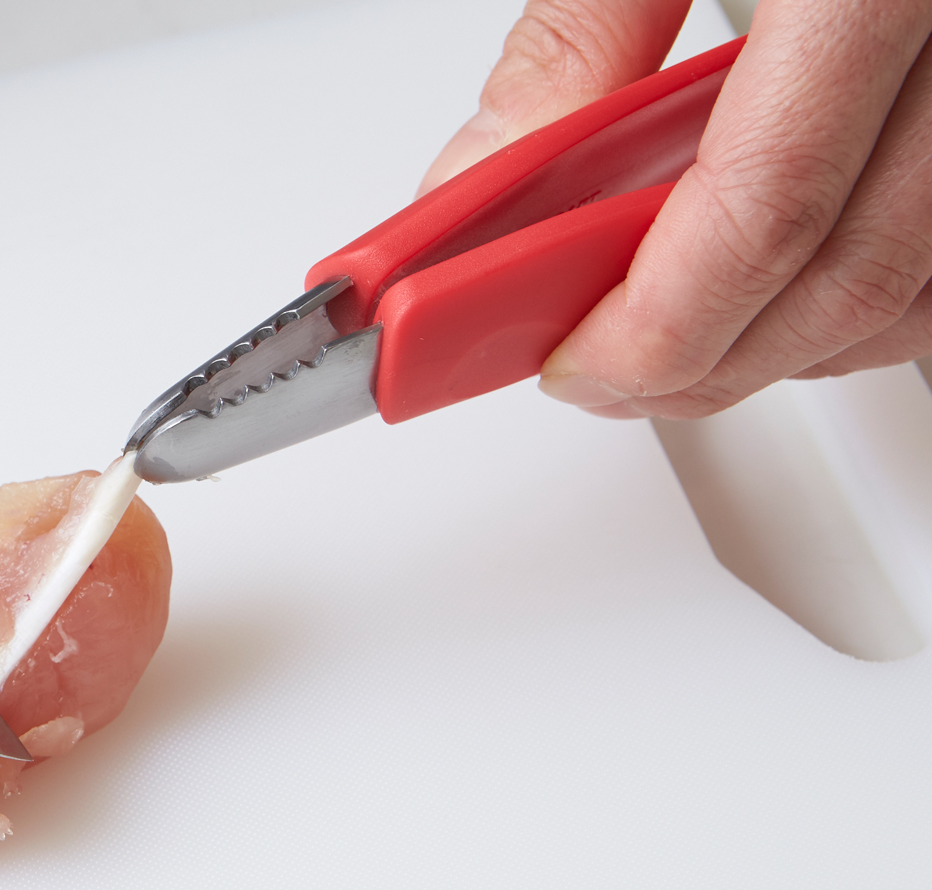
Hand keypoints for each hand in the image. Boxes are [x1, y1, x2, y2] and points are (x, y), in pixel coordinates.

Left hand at [421, 0, 931, 418]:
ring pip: (916, 289)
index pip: (766, 205)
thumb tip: (477, 192)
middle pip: (848, 273)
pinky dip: (862, 301)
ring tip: (669, 334)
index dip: (650, 323)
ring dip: (778, 346)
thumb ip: (572, 46)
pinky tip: (777, 286)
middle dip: (695, 358)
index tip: (561, 362)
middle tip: (592, 367)